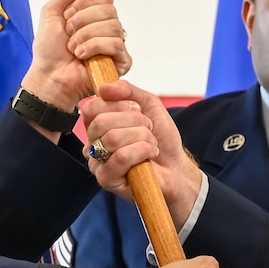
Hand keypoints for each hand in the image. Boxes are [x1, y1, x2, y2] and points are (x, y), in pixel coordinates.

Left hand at [22, 0, 128, 113]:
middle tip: (68, 33)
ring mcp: (115, 45)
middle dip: (82, 20)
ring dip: (85, 35)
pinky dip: (94, 47)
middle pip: (109, 9)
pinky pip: (116, 44)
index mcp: (95, 14)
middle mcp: (108, 27)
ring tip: (73, 47)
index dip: (83, 3)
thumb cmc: (49, 49)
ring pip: (113, 25)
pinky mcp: (121, 61)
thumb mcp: (52, 10)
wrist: (49, 75)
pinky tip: (82, 55)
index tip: (67, 15)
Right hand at [81, 80, 200, 223]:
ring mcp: (96, 163)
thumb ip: (127, 90)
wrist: (176, 166)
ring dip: (142, 137)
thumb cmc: (160, 138)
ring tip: (151, 144)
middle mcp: (92, 143)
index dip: (119, 104)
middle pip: (101, 122)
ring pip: (112, 138)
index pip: (92, 107)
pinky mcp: (106, 179)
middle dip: (135, 122)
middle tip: (148, 129)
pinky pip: (120, 157)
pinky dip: (142, 151)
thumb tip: (104, 88)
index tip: (138, 109)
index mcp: (97, 125)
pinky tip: (150, 155)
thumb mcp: (148, 104)